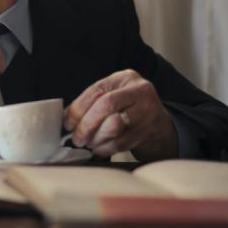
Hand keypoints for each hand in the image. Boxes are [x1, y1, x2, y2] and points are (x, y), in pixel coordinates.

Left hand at [63, 69, 177, 160]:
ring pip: (113, 125)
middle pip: (105, 105)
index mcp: (126, 78)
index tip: (67, 123)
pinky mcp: (150, 132)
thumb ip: (93, 103)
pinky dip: (105, 148)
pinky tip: (100, 149)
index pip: (96, 90)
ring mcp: (147, 111)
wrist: (162, 129)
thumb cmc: (130, 112)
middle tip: (77, 138)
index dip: (77, 108)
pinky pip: (120, 142)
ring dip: (95, 138)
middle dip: (86, 124)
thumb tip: (65, 118)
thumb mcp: (115, 97)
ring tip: (89, 143)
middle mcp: (139, 91)